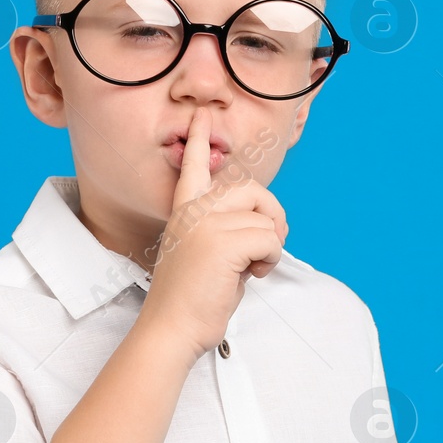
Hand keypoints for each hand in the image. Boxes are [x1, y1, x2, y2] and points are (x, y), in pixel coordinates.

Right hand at [139, 106, 288, 360]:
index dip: (198, 140)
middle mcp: (194, 211)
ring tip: (252, 267)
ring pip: (266, 218)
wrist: (171, 328)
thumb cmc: (191, 300)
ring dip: (271, 245)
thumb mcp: (206, 254)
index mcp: (185, 212)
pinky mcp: (223, 242)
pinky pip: (270, 239)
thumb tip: (262, 228)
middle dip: (271, 215)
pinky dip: (271, 260)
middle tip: (267, 244)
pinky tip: (252, 275)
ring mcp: (207, 224)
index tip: (201, 115)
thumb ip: (226, 231)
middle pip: (252, 189)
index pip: (192, 167)